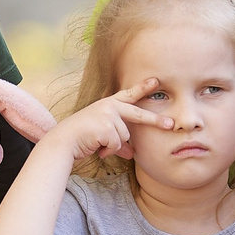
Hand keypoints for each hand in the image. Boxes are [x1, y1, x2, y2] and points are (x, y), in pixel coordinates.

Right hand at [46, 79, 171, 162]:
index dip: (142, 88)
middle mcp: (109, 107)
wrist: (63, 142)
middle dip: (155, 120)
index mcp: (108, 105)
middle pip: (137, 114)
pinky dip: (108, 151)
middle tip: (170, 125)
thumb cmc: (81, 139)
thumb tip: (132, 154)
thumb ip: (119, 143)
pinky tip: (96, 148)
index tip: (156, 81)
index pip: (128, 95)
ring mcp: (108, 115)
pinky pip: (117, 144)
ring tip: (98, 144)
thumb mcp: (102, 137)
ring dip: (114, 145)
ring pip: (125, 136)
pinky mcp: (106, 127)